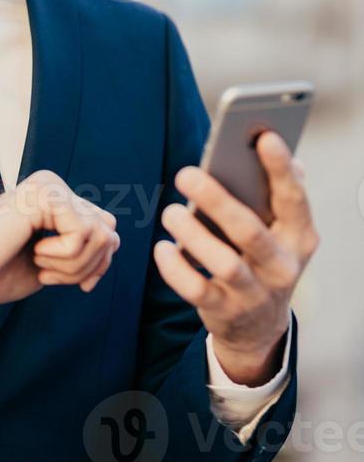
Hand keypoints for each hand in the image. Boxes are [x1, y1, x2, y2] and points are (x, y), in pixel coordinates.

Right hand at [0, 170, 119, 323]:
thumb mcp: (49, 263)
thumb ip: (79, 248)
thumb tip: (114, 240)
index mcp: (53, 198)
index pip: (105, 229)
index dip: (95, 264)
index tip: (63, 280)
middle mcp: (52, 185)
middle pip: (109, 231)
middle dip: (88, 266)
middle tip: (48, 273)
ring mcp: (48, 186)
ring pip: (102, 234)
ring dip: (74, 265)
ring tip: (40, 264)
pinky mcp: (43, 196)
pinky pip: (84, 234)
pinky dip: (66, 258)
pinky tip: (35, 254)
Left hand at [153, 131, 318, 384]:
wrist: (258, 325)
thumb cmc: (262, 254)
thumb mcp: (278, 228)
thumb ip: (272, 190)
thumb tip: (265, 141)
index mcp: (299, 236)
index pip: (294, 199)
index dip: (281, 169)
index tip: (264, 136)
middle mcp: (282, 266)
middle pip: (249, 231)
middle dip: (216, 200)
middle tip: (185, 173)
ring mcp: (255, 293)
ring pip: (223, 263)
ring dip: (192, 234)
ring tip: (170, 212)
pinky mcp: (225, 312)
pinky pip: (196, 290)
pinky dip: (175, 269)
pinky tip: (163, 248)